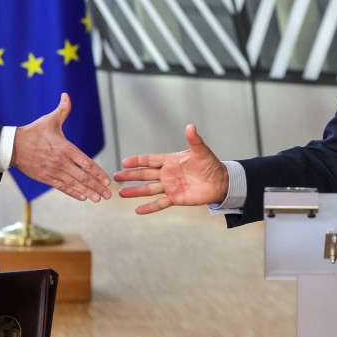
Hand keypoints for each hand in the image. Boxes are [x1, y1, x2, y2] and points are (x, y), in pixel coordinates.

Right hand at [12, 93, 111, 201]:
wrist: (13, 146)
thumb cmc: (33, 132)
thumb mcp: (49, 120)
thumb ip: (62, 110)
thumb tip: (66, 95)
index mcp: (65, 148)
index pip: (86, 163)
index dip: (98, 173)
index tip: (107, 180)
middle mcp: (61, 162)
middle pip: (83, 177)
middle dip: (97, 186)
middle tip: (109, 194)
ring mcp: (53, 171)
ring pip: (74, 184)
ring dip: (88, 192)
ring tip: (99, 199)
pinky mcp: (46, 178)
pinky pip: (63, 187)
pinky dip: (73, 193)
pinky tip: (83, 197)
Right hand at [113, 124, 229, 214]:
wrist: (220, 181)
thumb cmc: (210, 164)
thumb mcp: (202, 151)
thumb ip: (194, 140)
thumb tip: (191, 126)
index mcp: (170, 161)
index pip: (150, 160)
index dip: (137, 161)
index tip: (124, 162)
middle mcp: (167, 174)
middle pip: (145, 175)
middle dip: (130, 175)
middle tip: (116, 176)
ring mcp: (170, 186)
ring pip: (149, 189)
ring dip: (135, 191)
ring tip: (121, 193)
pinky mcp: (176, 198)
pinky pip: (160, 203)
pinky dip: (149, 207)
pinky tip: (137, 210)